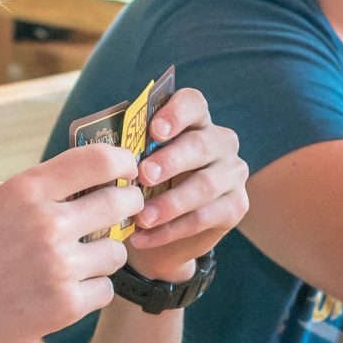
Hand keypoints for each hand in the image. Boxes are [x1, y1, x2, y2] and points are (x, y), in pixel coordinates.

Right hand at [0, 141, 136, 342]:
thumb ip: (21, 191)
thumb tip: (62, 180)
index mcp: (24, 191)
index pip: (97, 160)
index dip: (121, 161)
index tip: (126, 168)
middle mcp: (47, 223)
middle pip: (120, 202)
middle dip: (126, 204)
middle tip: (121, 211)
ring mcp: (60, 267)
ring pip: (117, 251)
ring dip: (105, 254)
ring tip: (79, 260)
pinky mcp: (66, 307)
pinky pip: (106, 289)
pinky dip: (92, 290)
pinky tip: (67, 290)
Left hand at [122, 87, 248, 280]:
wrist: (158, 238)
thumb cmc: (143, 189)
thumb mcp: (132, 167)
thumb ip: (126, 152)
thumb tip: (105, 150)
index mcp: (194, 122)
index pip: (193, 104)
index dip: (176, 113)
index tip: (155, 131)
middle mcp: (220, 142)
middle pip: (201, 145)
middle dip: (171, 161)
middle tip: (144, 176)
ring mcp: (232, 174)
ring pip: (206, 185)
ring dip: (170, 202)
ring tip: (141, 218)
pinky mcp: (236, 206)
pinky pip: (205, 217)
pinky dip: (172, 229)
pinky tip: (145, 237)